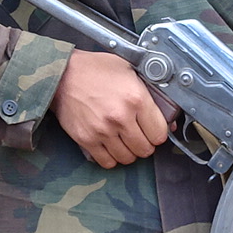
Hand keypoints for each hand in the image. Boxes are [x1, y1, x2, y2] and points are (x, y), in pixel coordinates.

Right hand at [50, 49, 168, 167]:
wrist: (63, 74)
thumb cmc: (96, 70)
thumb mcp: (130, 71)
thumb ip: (151, 95)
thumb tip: (169, 123)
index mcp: (136, 98)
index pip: (160, 134)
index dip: (158, 133)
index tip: (152, 130)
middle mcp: (121, 117)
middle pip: (145, 149)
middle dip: (145, 144)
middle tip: (138, 135)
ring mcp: (103, 131)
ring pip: (128, 158)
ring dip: (128, 152)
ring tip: (123, 140)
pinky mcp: (87, 139)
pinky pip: (107, 162)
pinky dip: (111, 157)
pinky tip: (110, 145)